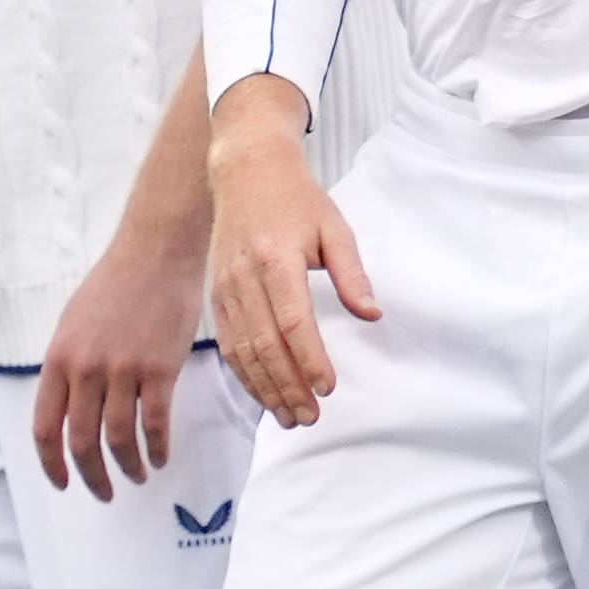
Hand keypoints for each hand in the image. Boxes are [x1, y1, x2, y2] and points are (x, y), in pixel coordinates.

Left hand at [32, 223, 208, 498]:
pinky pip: (155, 422)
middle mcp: (85, 370)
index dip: (52, 464)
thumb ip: (68, 365)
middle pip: (81, 441)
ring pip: (119, 438)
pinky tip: (161, 456)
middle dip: (91, 476)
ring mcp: (123, 369)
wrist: (156, 252)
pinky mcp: (160, 368)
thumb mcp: (74, 324)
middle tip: (103, 492)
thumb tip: (71, 404)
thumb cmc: (117, 283)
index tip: (63, 483)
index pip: (45, 428)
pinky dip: (158, 446)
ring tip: (138, 476)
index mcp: (59, 360)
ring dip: (128, 467)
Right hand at [205, 76, 379, 426]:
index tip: (328, 387)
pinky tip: (264, 393)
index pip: (293, 322)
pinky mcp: (216, 295)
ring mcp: (225, 288)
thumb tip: (372, 314)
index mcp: (276, 258)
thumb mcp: (334, 227)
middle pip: (264, 346)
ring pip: (242, 351)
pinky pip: (229, 343)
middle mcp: (244, 277)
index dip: (309, 359)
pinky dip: (245, 374)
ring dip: (265, 389)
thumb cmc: (297, 199)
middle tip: (311, 417)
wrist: (246, 171)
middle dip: (288, 387)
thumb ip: (351, 273)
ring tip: (290, 416)